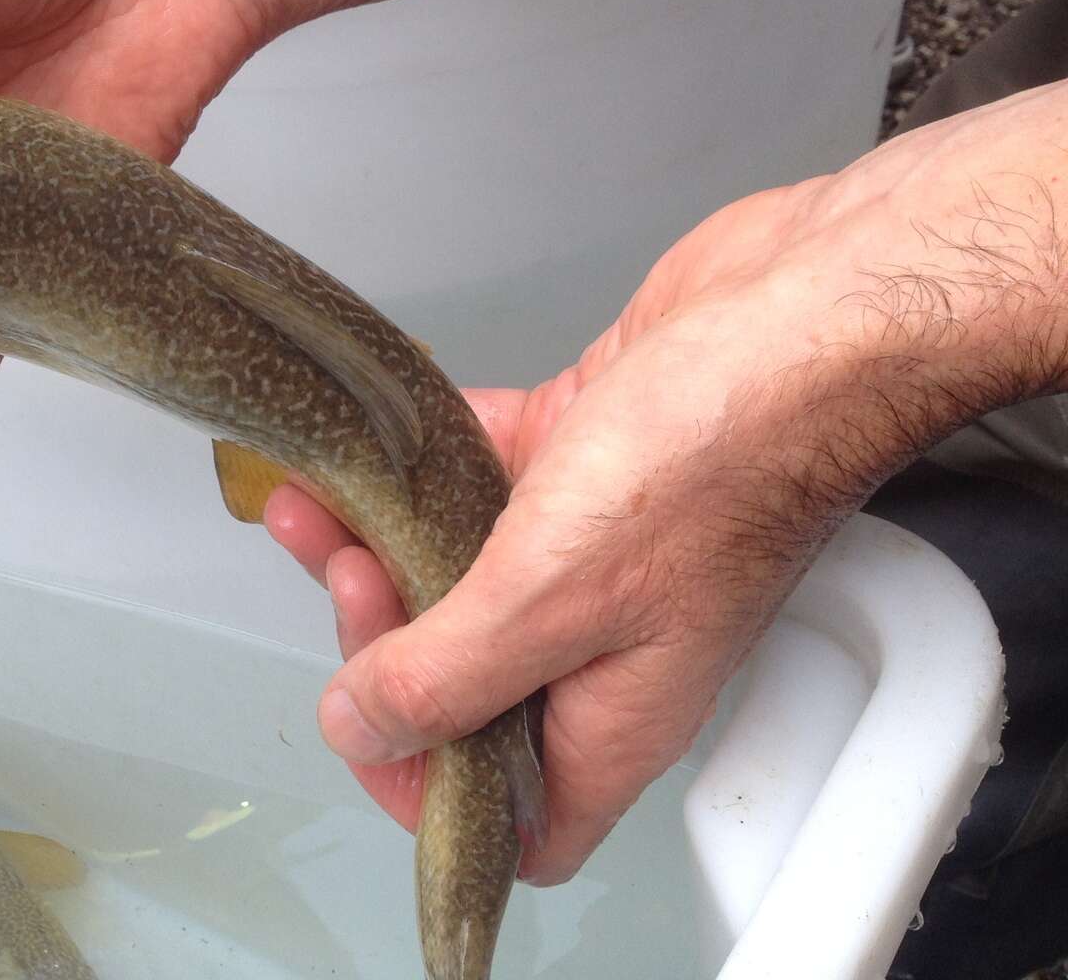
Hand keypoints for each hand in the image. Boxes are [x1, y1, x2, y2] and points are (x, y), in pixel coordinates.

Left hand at [269, 83, 1067, 882]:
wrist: (811, 316)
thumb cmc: (718, 460)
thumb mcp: (556, 596)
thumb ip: (448, 674)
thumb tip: (358, 730)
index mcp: (612, 712)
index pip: (515, 813)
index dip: (430, 792)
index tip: (362, 716)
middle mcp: (602, 640)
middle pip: (463, 681)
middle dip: (382, 633)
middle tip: (349, 567)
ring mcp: (594, 543)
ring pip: (461, 568)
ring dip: (382, 538)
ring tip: (318, 496)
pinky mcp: (585, 452)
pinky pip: (482, 471)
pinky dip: (424, 459)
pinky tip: (374, 435)